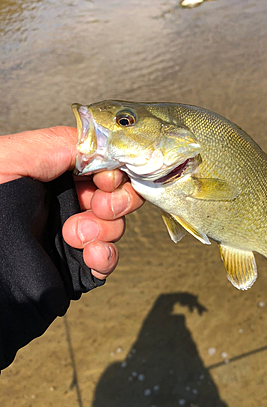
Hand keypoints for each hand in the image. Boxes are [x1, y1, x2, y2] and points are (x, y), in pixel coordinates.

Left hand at [0, 126, 143, 278]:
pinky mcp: (75, 264)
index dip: (113, 171)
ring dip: (105, 231)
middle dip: (114, 202)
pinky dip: (106, 257)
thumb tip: (102, 143)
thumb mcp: (10, 159)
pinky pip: (109, 257)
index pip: (102, 164)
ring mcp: (73, 233)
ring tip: (75, 236)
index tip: (104, 180)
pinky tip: (90, 256)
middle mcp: (64, 201)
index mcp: (51, 172)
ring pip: (116, 226)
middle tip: (95, 207)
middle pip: (116, 194)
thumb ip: (58, 143)